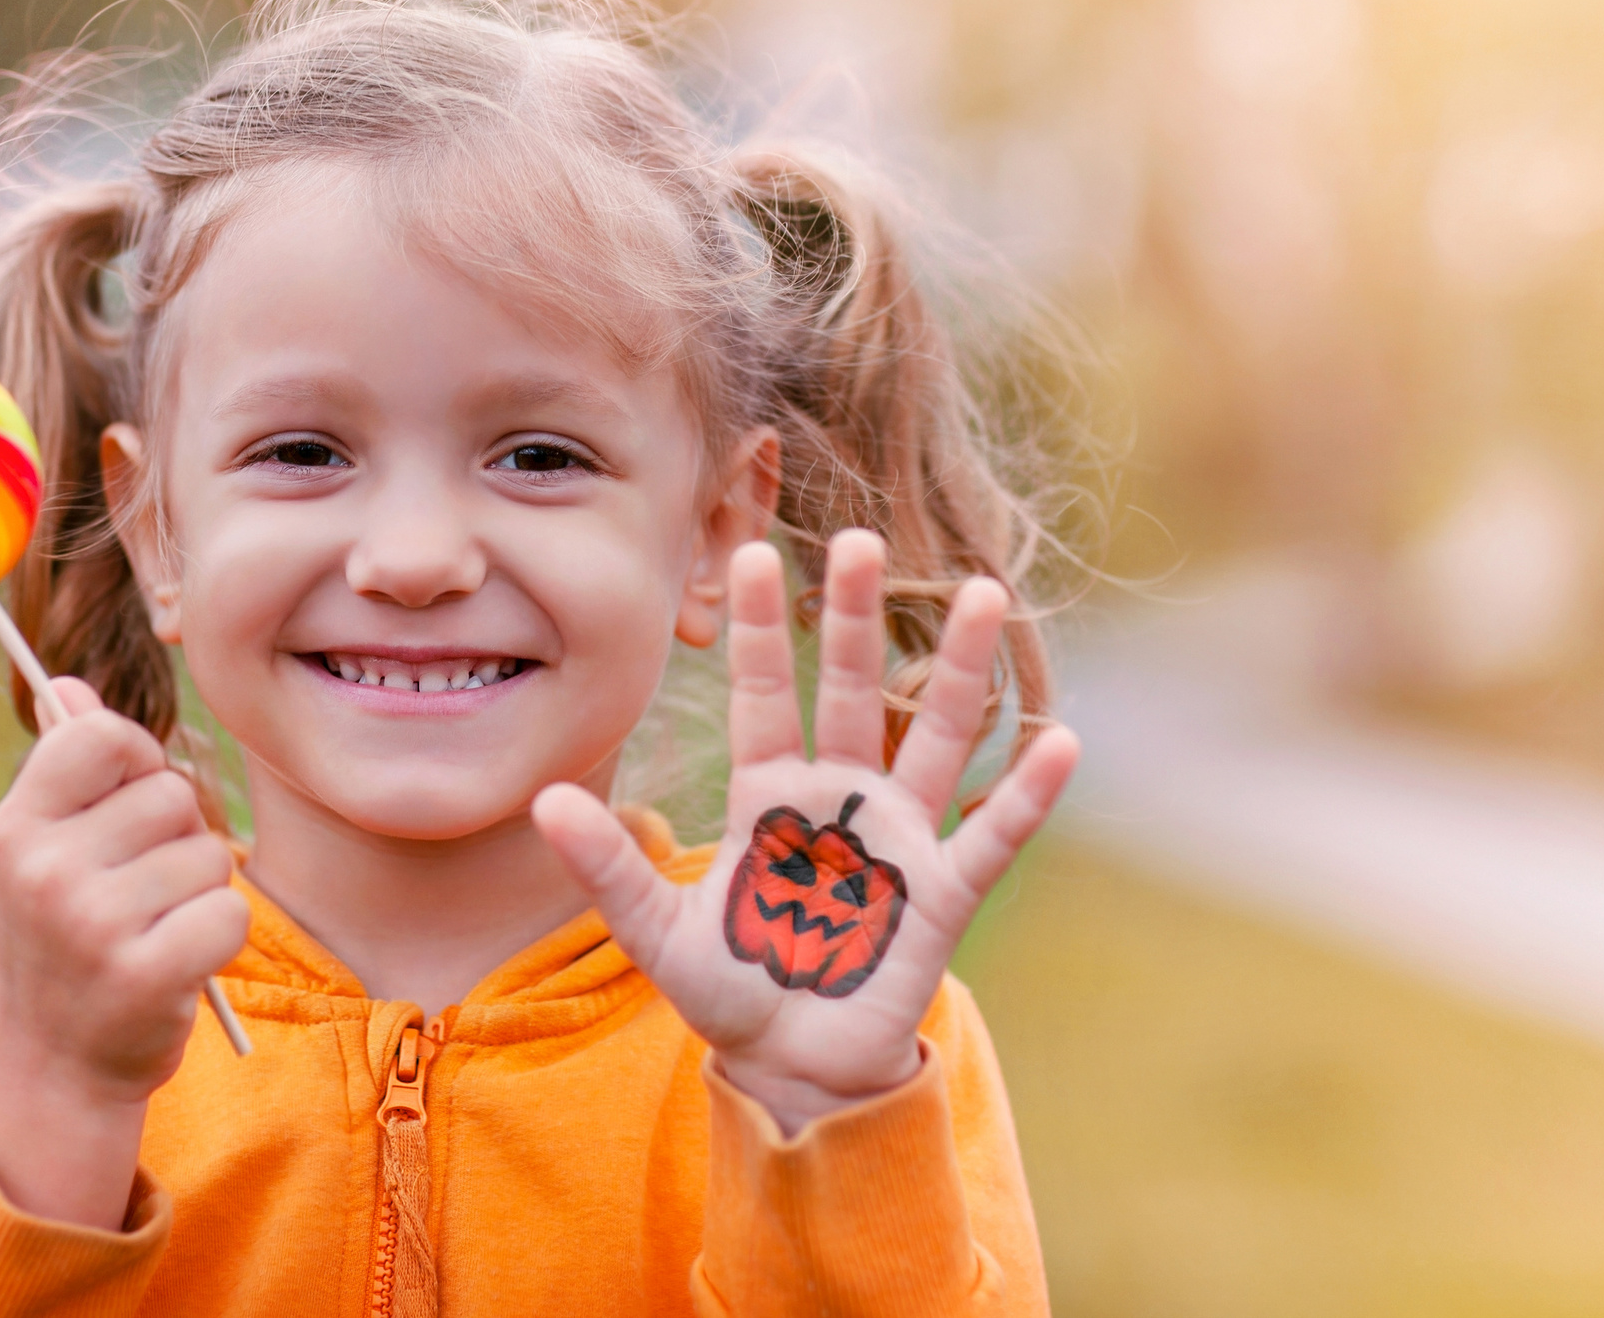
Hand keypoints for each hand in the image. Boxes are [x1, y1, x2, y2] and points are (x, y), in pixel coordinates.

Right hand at [0, 677, 249, 1226]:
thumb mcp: (46, 851)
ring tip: (153, 930)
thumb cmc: (67, 939)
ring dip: (200, 892)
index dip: (139, 762)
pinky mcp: (145, 974)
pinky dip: (220, 937)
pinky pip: (231, 913)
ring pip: (210, 856)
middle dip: (178, 838)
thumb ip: (65, 765)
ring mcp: (92, 924)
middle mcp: (45, 869)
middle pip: (173, 794)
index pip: (104, 735)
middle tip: (139, 893)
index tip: (127, 807)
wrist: (59, 1066)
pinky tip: (178, 964)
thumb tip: (68, 684)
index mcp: (17, 826)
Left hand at [535, 530, 1079, 1134]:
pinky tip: (1060, 740)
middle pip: (852, 688)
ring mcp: (898, 837)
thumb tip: (543, 801)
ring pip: (933, 734)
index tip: (751, 551)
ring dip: (958, 668)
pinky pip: (991, 833)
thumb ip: (609, 866)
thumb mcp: (656, 931)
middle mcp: (839, 796)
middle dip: (857, 617)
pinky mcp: (942, 892)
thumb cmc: (726, 989)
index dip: (760, 628)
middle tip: (860, 537)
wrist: (790, 1065)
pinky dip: (1026, 792)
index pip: (764, 692)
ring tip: (982, 592)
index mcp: (768, 793)